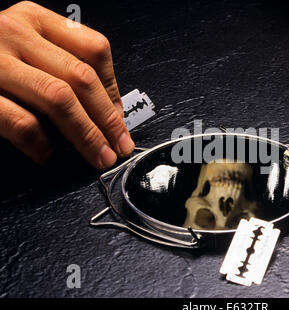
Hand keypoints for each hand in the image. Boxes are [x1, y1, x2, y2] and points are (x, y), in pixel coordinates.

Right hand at [0, 1, 133, 168]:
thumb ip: (58, 64)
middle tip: (118, 146)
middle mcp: (14, 32)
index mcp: (34, 19)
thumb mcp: (23, 45)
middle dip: (107, 120)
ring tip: (97, 156)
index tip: (118, 118)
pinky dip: (40, 143)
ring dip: (86, 135)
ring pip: (58, 99)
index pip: (95, 49)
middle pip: (82, 77)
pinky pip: (20, 121)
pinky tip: (47, 154)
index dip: (113, 90)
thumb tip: (105, 109)